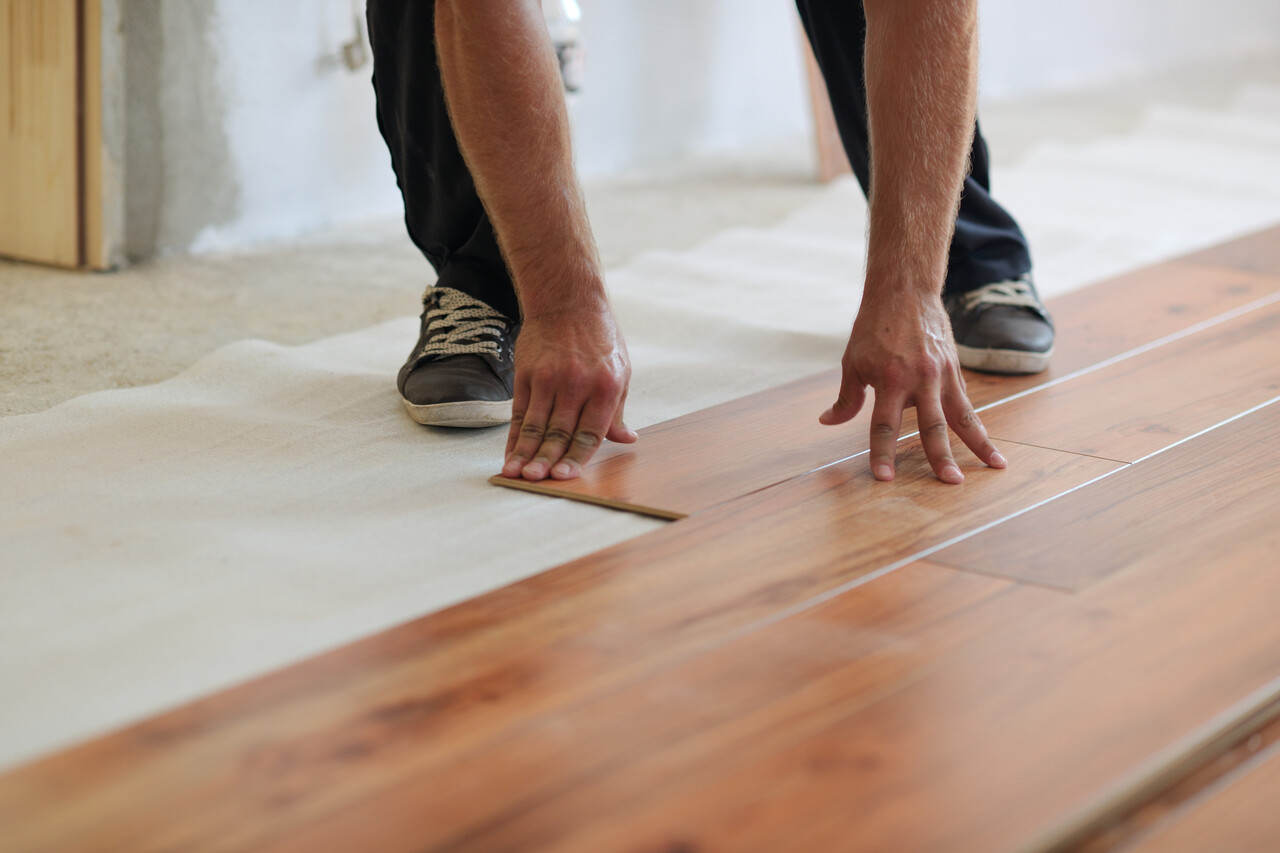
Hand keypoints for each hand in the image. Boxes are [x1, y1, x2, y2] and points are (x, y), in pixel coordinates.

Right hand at [501, 304, 635, 480]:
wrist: (568, 301)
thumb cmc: (599, 339)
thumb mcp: (620, 371)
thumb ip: (617, 410)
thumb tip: (626, 439)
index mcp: (606, 386)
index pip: (590, 431)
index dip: (577, 457)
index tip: (565, 477)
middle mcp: (577, 383)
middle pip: (560, 431)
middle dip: (547, 459)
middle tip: (537, 481)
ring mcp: (549, 378)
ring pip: (536, 424)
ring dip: (525, 453)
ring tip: (516, 475)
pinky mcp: (527, 374)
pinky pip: (519, 412)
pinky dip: (513, 437)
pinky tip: (509, 455)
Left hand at [819, 288, 1005, 483]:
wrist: (905, 290)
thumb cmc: (873, 327)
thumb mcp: (853, 361)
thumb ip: (846, 397)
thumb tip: (827, 421)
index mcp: (890, 380)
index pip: (884, 426)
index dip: (882, 453)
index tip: (884, 478)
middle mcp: (919, 380)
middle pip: (931, 427)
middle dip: (941, 457)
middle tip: (952, 483)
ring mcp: (941, 375)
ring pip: (962, 417)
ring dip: (979, 444)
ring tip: (996, 466)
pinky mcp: (954, 370)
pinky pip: (966, 404)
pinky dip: (978, 425)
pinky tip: (989, 445)